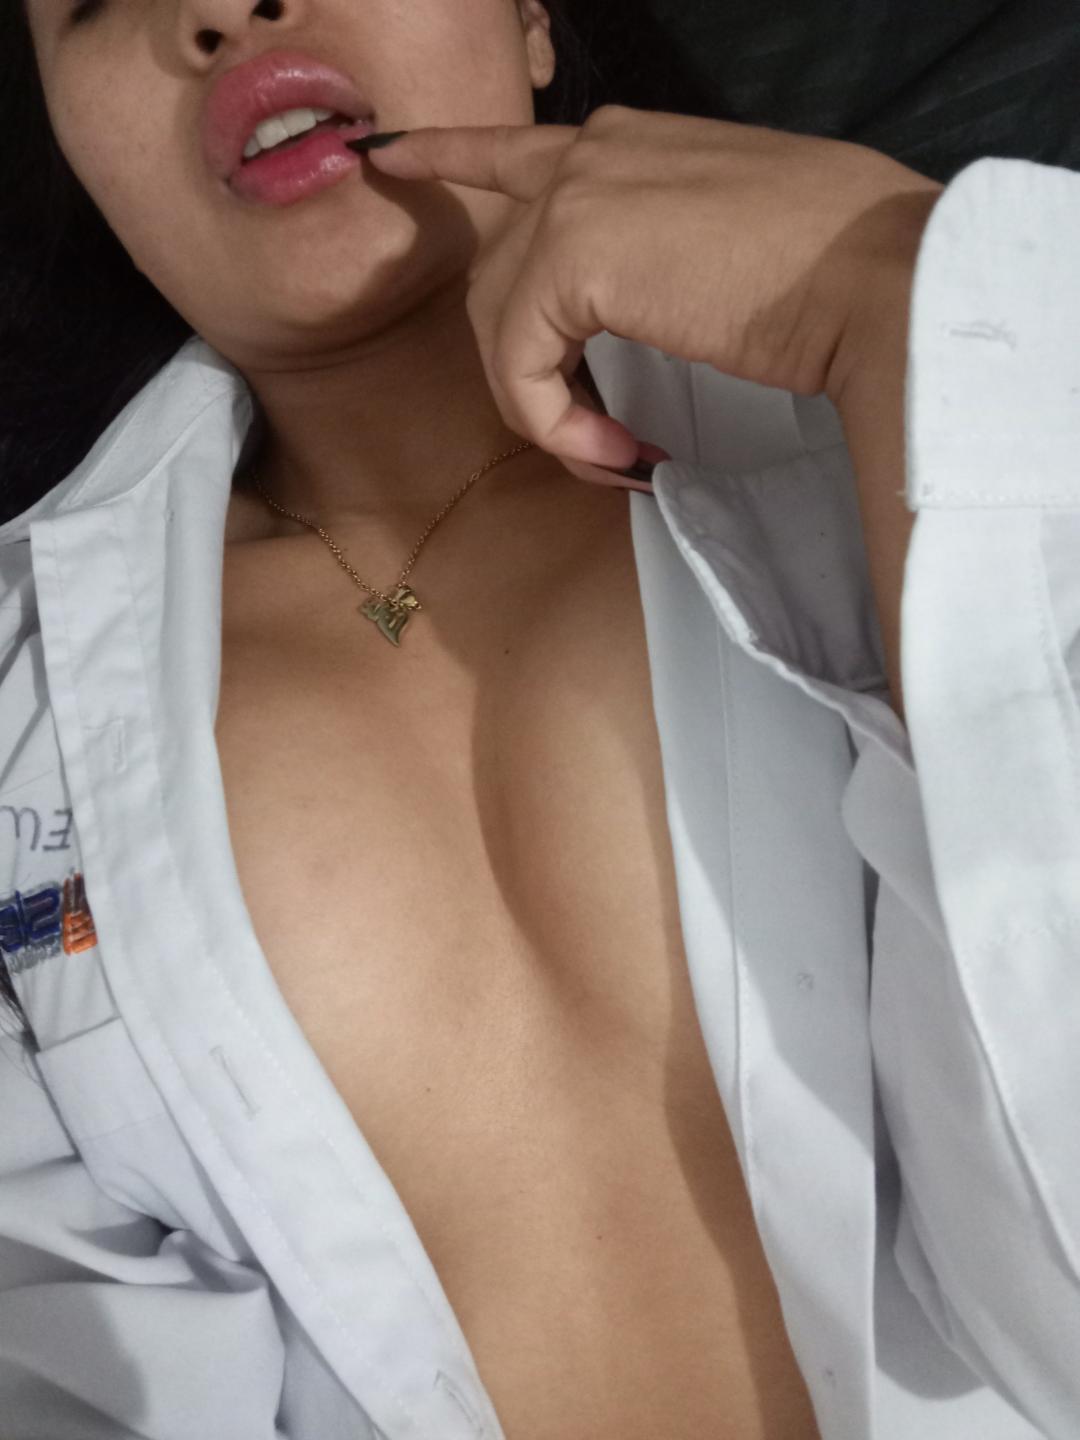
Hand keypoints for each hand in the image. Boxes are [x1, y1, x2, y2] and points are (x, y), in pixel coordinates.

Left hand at [362, 106, 941, 486]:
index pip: (510, 150)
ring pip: (499, 328)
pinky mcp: (571, 257)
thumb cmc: (839, 271)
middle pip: (496, 276)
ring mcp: (574, 198)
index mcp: (628, 143)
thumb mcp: (730, 237)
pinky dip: (557, 425)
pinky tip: (617, 452)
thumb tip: (641, 298)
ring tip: (616, 456)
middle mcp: (588, 154)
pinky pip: (520, 367)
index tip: (390, 161)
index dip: (445, 155)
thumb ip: (661, 245)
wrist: (878, 277)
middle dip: (525, 372)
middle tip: (596, 440)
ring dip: (546, 413)